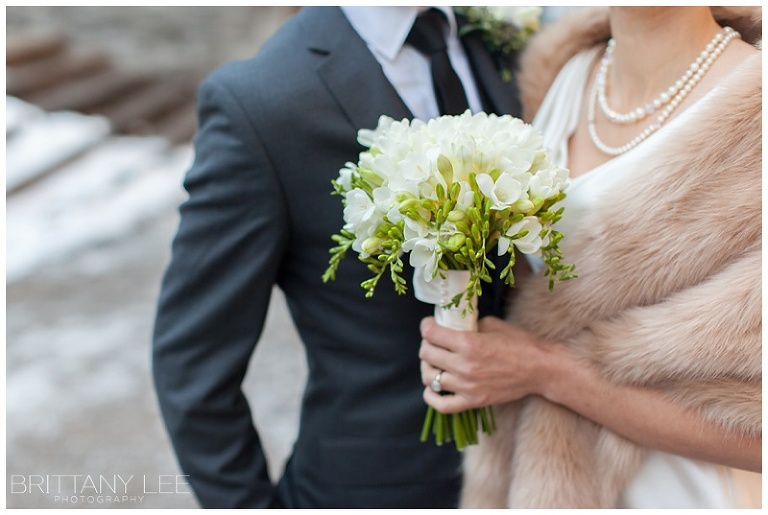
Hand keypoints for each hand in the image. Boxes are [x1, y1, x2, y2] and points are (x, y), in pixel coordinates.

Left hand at [419, 316, 548, 413]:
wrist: (541, 369)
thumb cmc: (520, 343)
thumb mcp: (492, 324)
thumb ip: (468, 325)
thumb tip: (451, 326)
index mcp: (469, 344)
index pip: (431, 334)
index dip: (426, 326)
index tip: (429, 324)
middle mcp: (464, 366)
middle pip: (427, 354)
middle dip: (427, 344)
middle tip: (433, 341)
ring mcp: (467, 387)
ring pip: (430, 378)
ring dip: (428, 367)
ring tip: (435, 362)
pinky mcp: (473, 402)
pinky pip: (441, 405)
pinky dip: (431, 396)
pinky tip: (433, 386)